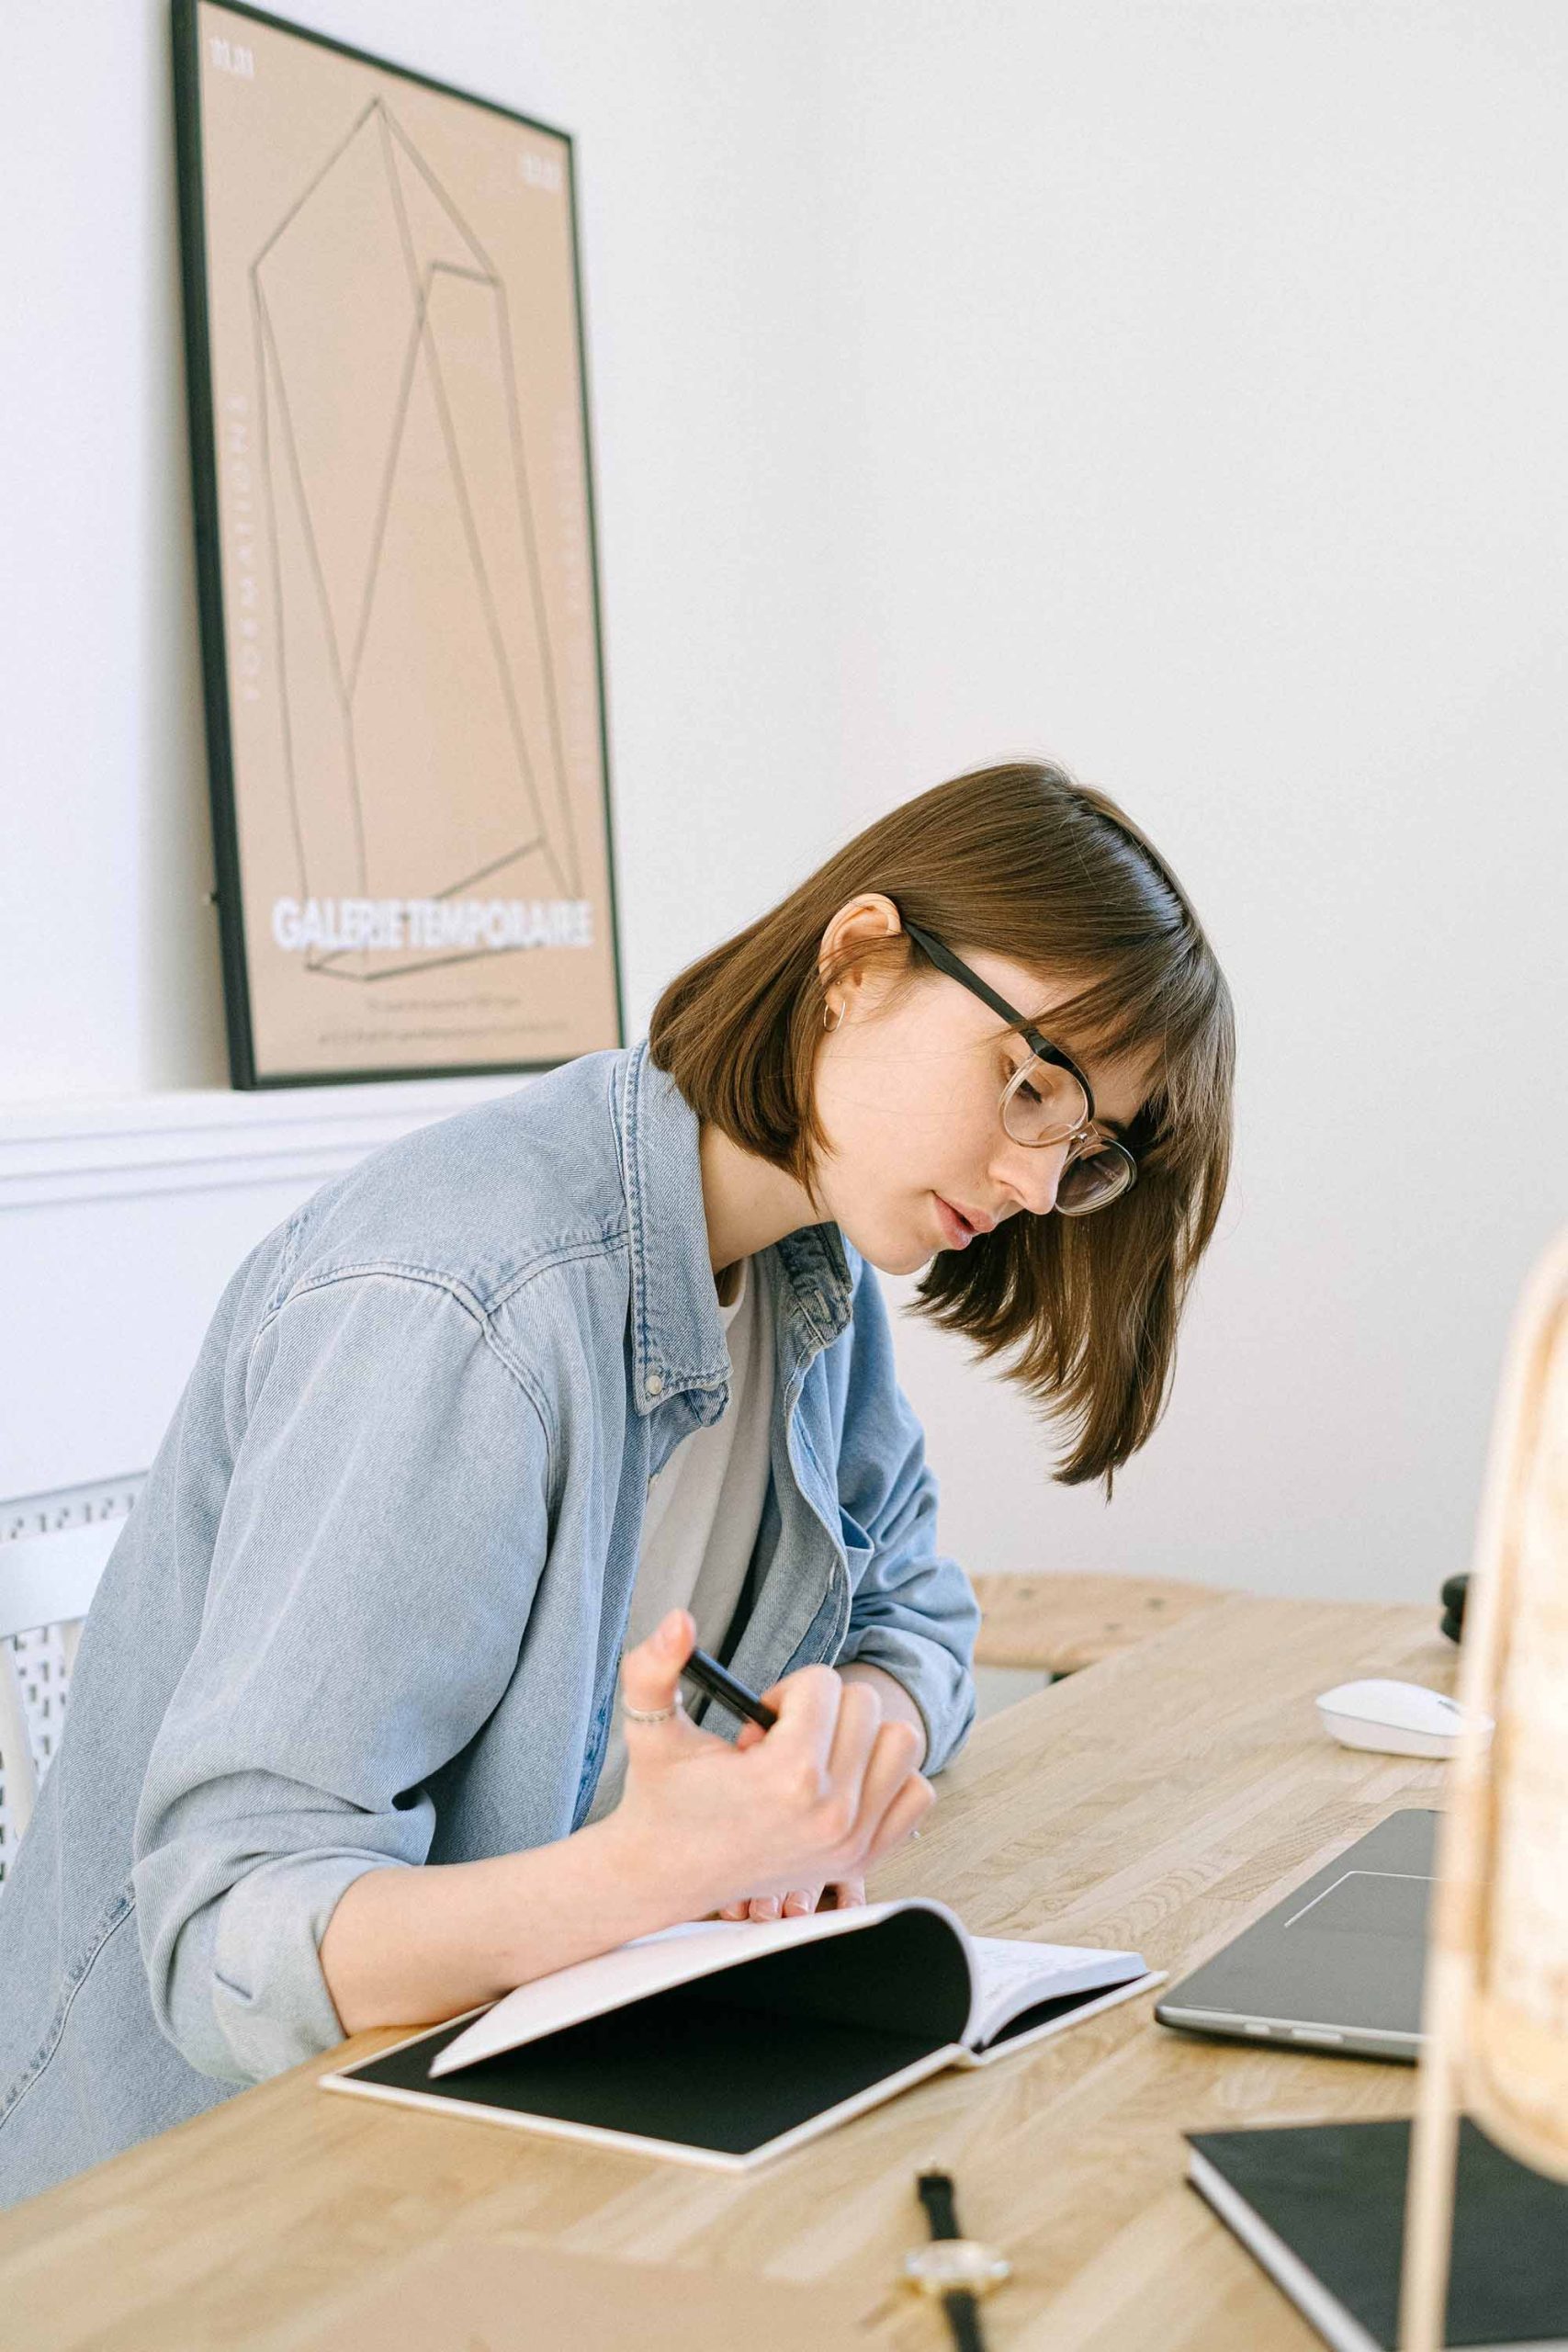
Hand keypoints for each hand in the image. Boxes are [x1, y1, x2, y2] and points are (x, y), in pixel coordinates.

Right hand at [610, 1611, 933, 1923]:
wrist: (666, 1874)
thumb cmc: (662, 1797)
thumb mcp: (651, 1729)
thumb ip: (654, 1668)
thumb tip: (678, 1621)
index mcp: (788, 1776)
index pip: (824, 1684)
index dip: (787, 1693)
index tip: (760, 1725)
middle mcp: (831, 1813)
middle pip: (865, 1705)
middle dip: (822, 1711)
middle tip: (781, 1744)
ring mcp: (854, 1841)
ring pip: (902, 1743)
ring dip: (861, 1737)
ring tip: (814, 1759)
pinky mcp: (866, 1860)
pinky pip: (917, 1792)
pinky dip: (888, 1778)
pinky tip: (842, 1784)